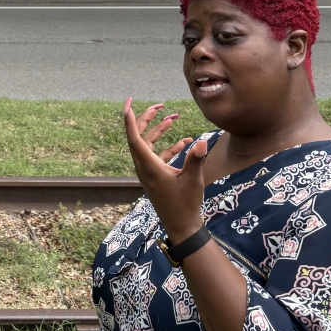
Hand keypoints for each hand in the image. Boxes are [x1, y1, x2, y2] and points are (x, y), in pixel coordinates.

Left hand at [122, 97, 207, 243]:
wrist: (182, 226)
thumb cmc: (185, 204)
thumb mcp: (193, 180)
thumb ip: (195, 160)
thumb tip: (201, 142)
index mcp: (148, 166)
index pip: (134, 138)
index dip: (130, 120)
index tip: (128, 104)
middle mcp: (144, 167)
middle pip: (139, 138)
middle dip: (147, 120)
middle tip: (158, 105)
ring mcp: (149, 172)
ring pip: (149, 146)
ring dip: (160, 132)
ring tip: (173, 117)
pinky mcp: (156, 176)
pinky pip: (159, 156)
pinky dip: (170, 148)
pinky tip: (186, 142)